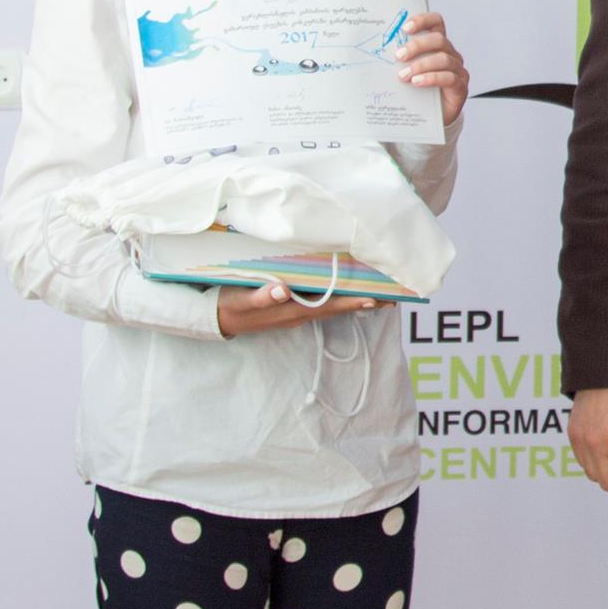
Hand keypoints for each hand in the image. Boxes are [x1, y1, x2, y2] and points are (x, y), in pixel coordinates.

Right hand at [217, 282, 379, 338]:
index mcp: (290, 310)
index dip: (351, 302)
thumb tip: (283, 290)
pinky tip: (350, 295)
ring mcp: (295, 312)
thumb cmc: (228, 304)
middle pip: (337, 307)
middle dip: (364, 302)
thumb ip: (260, 297)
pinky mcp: (291, 308)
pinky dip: (338, 299)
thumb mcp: (240, 301)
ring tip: (381, 295)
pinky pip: (320, 304)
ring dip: (355, 301)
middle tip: (393, 297)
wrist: (213, 318)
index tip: (375, 297)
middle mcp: (298, 313)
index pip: (328, 305)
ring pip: (332, 306)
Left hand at [395, 11, 468, 124]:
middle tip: (399, 56)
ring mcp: (457, 70)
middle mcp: (450, 54)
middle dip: (417, 46)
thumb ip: (399, 60)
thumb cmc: (417, 92)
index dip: (423, 20)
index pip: (436, 23)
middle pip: (439, 40)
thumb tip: (375, 51)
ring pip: (444, 59)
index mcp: (437, 45)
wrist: (429, 118)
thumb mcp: (406, 71)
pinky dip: (432, 78)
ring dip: (421, 65)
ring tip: (404, 75)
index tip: (405, 28)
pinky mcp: (460, 87)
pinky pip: (449, 78)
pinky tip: (417, 82)